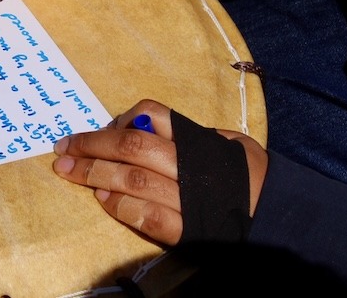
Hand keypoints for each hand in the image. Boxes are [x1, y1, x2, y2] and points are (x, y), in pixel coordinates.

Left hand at [52, 99, 267, 245]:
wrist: (284, 222)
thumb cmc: (253, 178)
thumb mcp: (232, 144)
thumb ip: (195, 134)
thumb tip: (148, 124)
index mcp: (200, 140)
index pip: (152, 115)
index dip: (120, 119)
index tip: (100, 127)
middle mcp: (192, 166)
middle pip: (131, 146)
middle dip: (91, 145)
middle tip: (62, 149)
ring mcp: (189, 199)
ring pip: (132, 180)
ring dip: (95, 174)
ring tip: (70, 172)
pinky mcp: (188, 231)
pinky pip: (146, 216)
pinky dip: (120, 207)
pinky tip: (103, 200)